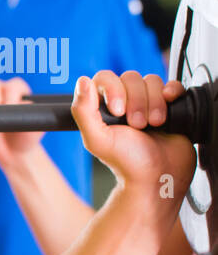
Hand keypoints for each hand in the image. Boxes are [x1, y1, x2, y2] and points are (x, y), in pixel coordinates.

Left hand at [72, 70, 194, 196]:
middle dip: (136, 101)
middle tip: (137, 125)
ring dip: (154, 103)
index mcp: (103, 107)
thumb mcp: (98, 139)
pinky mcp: (169, 105)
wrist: (159, 176)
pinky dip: (172, 92)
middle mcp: (125, 101)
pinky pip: (172, 85)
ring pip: (152, 81)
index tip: (118, 111)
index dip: (114, 90)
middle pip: (131, 78)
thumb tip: (82, 80)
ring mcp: (148, 102)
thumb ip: (83, 111)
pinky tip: (169, 108)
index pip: (105, 78)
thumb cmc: (127, 162)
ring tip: (153, 125)